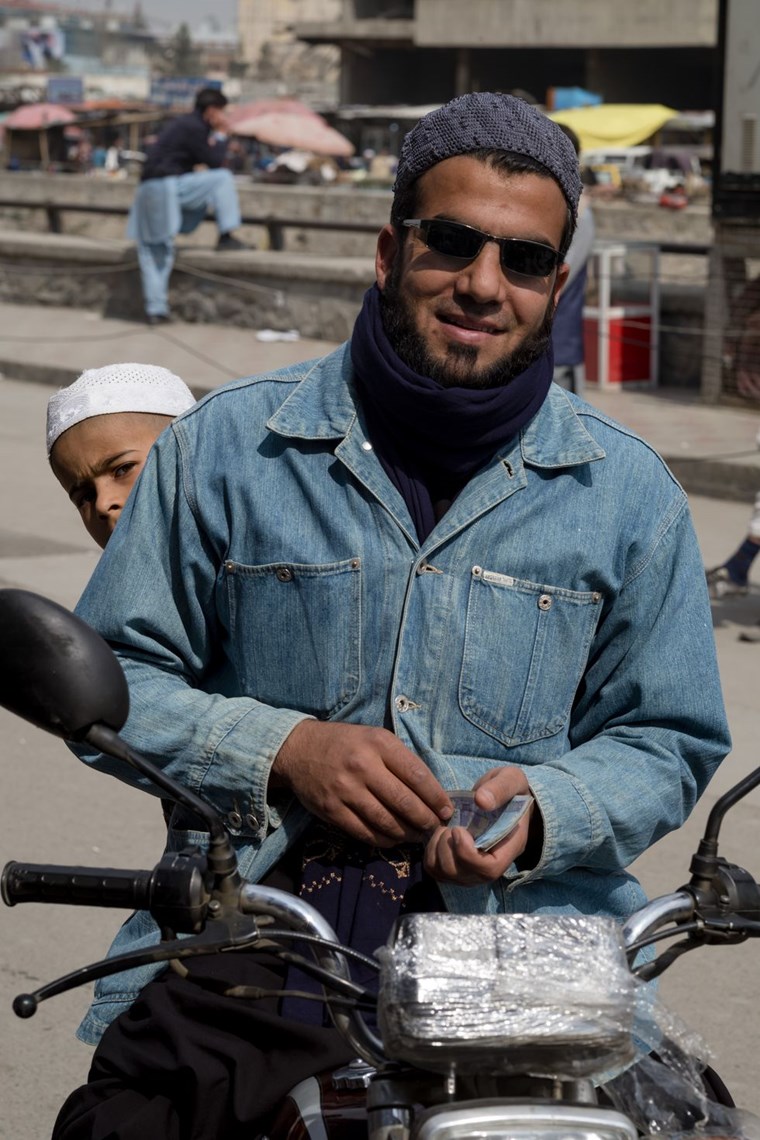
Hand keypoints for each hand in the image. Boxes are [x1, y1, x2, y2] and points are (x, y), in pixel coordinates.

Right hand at [271, 721, 452, 846]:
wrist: (299, 749)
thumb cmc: (345, 743)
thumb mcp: (375, 737)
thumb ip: (400, 759)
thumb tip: (431, 790)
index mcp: (379, 743)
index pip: (417, 775)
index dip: (436, 797)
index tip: (446, 810)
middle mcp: (363, 766)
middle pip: (404, 802)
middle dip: (426, 819)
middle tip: (436, 828)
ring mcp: (345, 790)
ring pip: (386, 821)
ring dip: (407, 833)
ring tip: (418, 835)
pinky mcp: (332, 810)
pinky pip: (364, 832)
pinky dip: (383, 839)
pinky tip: (394, 838)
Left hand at [424, 766, 535, 885]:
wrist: (504, 801)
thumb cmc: (509, 791)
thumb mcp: (511, 780)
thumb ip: (500, 788)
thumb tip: (481, 800)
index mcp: (509, 848)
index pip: (489, 869)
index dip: (468, 854)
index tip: (458, 829)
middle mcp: (491, 865)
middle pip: (464, 876)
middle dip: (448, 850)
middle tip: (449, 826)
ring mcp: (473, 869)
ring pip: (447, 876)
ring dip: (437, 851)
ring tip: (444, 829)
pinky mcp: (458, 867)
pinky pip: (437, 871)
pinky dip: (430, 854)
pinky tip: (438, 835)